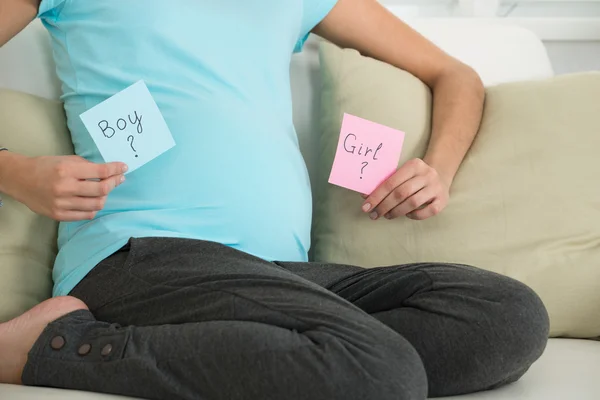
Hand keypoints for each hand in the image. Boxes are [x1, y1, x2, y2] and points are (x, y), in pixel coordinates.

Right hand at [8, 155, 126, 220]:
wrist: (20, 180)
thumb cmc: (45, 167)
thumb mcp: (65, 160)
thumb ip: (86, 166)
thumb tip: (109, 171)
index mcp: (67, 170)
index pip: (100, 171)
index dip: (115, 169)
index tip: (123, 168)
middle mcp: (65, 187)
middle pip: (102, 189)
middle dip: (114, 183)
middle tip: (119, 179)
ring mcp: (62, 203)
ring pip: (96, 204)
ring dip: (105, 197)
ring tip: (104, 191)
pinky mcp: (59, 215)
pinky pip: (86, 215)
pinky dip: (93, 208)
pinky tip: (93, 201)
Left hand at [361, 158, 449, 220]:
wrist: (440, 174)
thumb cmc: (414, 177)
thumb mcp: (402, 174)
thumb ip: (386, 183)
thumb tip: (365, 195)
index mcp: (414, 165)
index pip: (391, 182)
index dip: (376, 196)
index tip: (366, 206)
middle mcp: (427, 174)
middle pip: (401, 193)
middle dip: (384, 206)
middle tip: (374, 215)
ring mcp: (436, 187)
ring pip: (413, 203)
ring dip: (397, 212)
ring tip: (388, 215)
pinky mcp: (443, 200)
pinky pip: (428, 211)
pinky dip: (414, 215)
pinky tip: (407, 214)